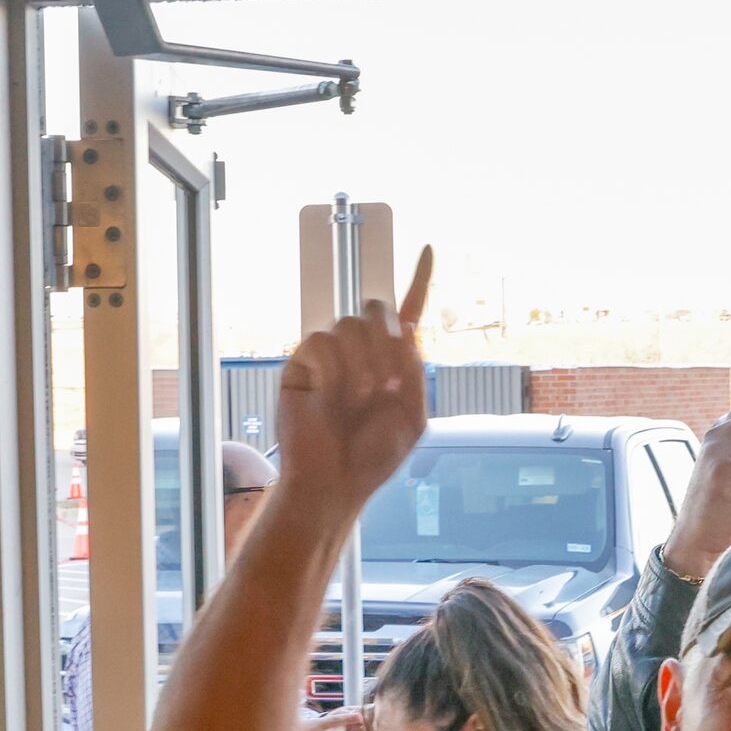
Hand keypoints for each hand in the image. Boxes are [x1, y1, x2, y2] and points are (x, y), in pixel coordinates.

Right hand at [273, 246, 435, 514]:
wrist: (334, 481)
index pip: (407, 311)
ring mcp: (330, 356)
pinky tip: (335, 397)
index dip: (420, 280)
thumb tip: (407, 327)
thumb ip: (414, 367)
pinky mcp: (302, 364)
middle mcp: (360, 352)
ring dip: (364, 363)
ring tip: (361, 400)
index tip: (429, 250)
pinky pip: (321, 341)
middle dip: (388, 341)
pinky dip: (335, 369)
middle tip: (389, 383)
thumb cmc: (373, 456)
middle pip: (377, 309)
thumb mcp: (413, 414)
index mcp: (391, 361)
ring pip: (350, 324)